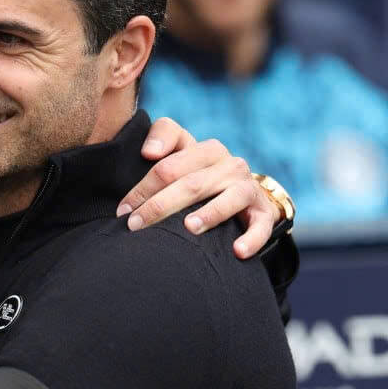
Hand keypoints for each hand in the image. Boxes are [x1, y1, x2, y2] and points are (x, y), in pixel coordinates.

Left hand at [118, 117, 279, 258]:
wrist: (246, 194)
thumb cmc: (201, 174)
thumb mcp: (183, 151)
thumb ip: (164, 137)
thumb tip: (149, 152)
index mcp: (207, 150)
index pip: (168, 167)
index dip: (142, 189)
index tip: (123, 210)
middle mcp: (230, 165)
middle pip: (192, 183)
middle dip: (161, 205)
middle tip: (136, 225)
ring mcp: (248, 188)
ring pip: (229, 198)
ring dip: (210, 214)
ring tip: (189, 228)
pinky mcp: (264, 211)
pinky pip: (260, 225)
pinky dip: (251, 238)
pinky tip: (237, 251)